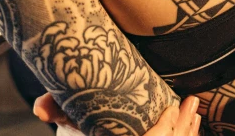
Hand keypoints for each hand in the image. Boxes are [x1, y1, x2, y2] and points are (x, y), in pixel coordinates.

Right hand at [33, 92, 201, 135]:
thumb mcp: (73, 127)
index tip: (171, 107)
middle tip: (192, 102)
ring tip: (195, 112)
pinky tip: (192, 126)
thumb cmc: (85, 130)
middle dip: (182, 127)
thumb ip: (59, 114)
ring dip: (187, 132)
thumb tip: (39, 107)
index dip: (163, 130)